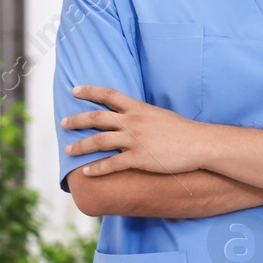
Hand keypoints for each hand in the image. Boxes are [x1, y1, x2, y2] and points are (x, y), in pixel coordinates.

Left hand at [61, 85, 203, 175]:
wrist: (199, 144)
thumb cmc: (183, 131)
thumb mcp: (160, 115)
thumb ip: (143, 115)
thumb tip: (133, 115)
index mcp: (138, 109)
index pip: (109, 95)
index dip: (90, 91)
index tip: (75, 90)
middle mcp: (133, 122)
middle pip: (97, 118)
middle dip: (76, 120)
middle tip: (63, 123)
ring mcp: (134, 141)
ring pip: (99, 141)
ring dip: (80, 146)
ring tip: (68, 150)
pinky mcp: (138, 159)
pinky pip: (112, 164)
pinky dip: (97, 168)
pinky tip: (87, 172)